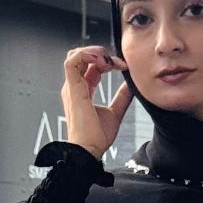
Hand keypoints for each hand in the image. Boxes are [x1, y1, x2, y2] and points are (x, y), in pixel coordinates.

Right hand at [61, 45, 132, 161]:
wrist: (89, 150)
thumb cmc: (97, 137)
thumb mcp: (115, 112)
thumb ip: (122, 97)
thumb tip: (131, 85)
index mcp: (83, 91)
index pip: (92, 66)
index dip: (108, 62)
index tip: (123, 67)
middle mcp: (75, 87)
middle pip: (84, 58)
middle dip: (101, 54)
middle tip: (117, 63)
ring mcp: (71, 87)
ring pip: (76, 55)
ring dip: (94, 52)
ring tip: (109, 60)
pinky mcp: (72, 88)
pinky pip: (73, 61)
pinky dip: (87, 55)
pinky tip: (102, 61)